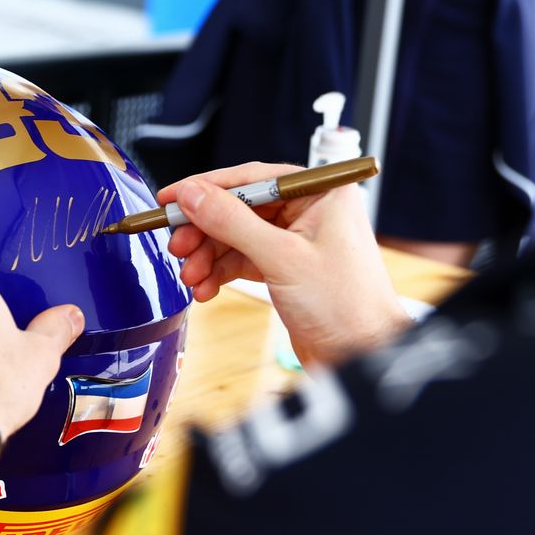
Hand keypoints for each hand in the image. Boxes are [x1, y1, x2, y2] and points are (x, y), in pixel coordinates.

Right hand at [162, 163, 408, 365]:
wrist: (364, 356)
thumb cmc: (346, 306)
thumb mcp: (281, 258)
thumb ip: (232, 222)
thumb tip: (193, 195)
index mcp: (321, 193)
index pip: (253, 178)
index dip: (206, 188)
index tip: (171, 198)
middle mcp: (310, 211)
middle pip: (240, 208)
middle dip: (205, 230)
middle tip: (178, 246)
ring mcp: (298, 240)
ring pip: (238, 236)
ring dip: (210, 256)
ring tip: (192, 277)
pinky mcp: (288, 268)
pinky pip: (244, 259)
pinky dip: (222, 273)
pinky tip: (207, 288)